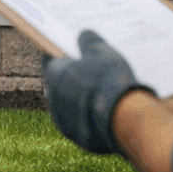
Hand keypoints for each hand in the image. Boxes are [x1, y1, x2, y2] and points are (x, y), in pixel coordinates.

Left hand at [43, 30, 148, 154]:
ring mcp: (62, 120)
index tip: (71, 48)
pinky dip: (86, 114)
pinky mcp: (75, 136)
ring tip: (100, 90)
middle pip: (59, 82)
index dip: (61, 52)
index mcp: (54, 74)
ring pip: (67, 103)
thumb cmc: (110, 81)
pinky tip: (102, 109)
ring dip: (78, 97)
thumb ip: (89, 41)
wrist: (123, 119)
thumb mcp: (102, 52)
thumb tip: (83, 34)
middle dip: (71, 76)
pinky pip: (78, 121)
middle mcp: (52, 98)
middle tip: (90, 70)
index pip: (49, 58)